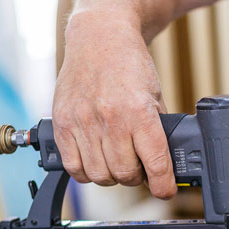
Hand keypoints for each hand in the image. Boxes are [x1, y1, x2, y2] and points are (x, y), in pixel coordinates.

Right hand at [52, 12, 175, 198]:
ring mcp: (82, 122)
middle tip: (139, 167)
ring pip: (99, 175)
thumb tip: (165, 166)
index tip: (165, 190)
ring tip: (116, 161)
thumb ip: (157, 131)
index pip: (155, 163)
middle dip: (136, 177)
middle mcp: (110, 119)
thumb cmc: (130, 66)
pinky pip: (73, 168)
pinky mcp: (62, 124)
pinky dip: (86, 172)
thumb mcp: (155, 97)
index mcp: (138, 111)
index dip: (163, 185)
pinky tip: (95, 160)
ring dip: (111, 176)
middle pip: (124, 174)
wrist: (100, 39)